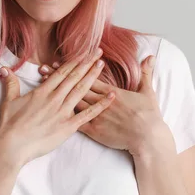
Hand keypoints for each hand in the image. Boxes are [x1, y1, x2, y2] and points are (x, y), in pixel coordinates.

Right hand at [0, 48, 115, 165]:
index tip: (83, 52)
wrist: (12, 145)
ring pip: (81, 90)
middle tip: (99, 52)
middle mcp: (55, 98)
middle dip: (87, 63)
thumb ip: (11, 83)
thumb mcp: (9, 100)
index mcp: (43, 91)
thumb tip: (5, 68)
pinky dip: (100, 105)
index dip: (74, 61)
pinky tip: (111, 97)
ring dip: (93, 77)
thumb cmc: (9, 125)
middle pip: (74, 77)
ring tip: (102, 65)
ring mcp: (63, 112)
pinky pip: (88, 114)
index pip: (62, 72)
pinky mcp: (68, 126)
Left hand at [38, 55, 175, 157]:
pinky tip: (51, 112)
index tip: (60, 62)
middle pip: (76, 86)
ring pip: (73, 102)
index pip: (88, 76)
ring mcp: (96, 116)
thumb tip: (150, 56)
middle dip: (59, 77)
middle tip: (45, 68)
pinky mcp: (95, 130)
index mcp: (111, 91)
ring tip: (43, 86)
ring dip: (58, 94)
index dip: (74, 69)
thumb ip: (146, 73)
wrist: (148, 137)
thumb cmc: (149, 115)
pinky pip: (77, 122)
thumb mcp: (148, 92)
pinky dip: (64, 116)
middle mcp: (101, 101)